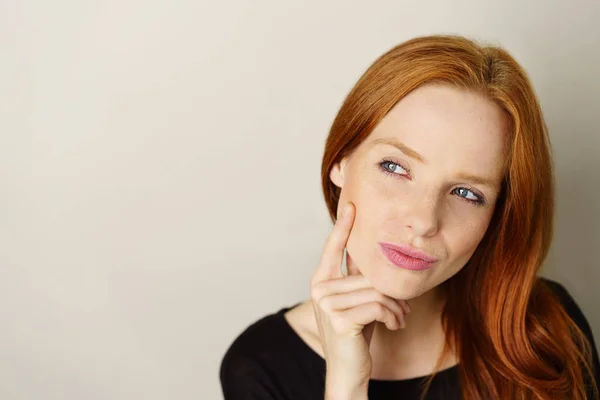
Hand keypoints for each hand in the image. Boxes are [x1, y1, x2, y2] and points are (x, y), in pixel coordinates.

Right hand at [310, 201, 410, 397]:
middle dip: (392, 292)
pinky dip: (393, 316)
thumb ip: (358, 277)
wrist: (349, 370)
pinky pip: (379, 304)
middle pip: (368, 274)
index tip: (352, 205)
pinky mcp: (340, 319)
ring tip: (400, 318)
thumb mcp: (357, 300)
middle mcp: (320, 289)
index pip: (333, 247)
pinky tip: (394, 325)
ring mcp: (327, 304)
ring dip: (396, 307)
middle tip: (403, 309)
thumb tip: (371, 251)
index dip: (343, 226)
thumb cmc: (355, 333)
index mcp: (321, 280)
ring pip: (377, 289)